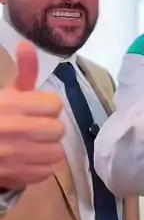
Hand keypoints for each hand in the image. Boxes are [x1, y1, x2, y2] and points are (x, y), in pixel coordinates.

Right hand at [0, 42, 64, 189]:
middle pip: (59, 129)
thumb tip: (27, 44)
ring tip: (32, 145)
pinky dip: (39, 167)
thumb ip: (25, 71)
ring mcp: (15, 155)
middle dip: (49, 129)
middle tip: (34, 129)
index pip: (55, 105)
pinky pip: (47, 172)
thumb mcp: (8, 93)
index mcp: (12, 104)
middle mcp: (14, 128)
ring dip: (47, 149)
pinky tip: (27, 160)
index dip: (48, 108)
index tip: (35, 110)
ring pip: (56, 152)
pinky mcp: (16, 175)